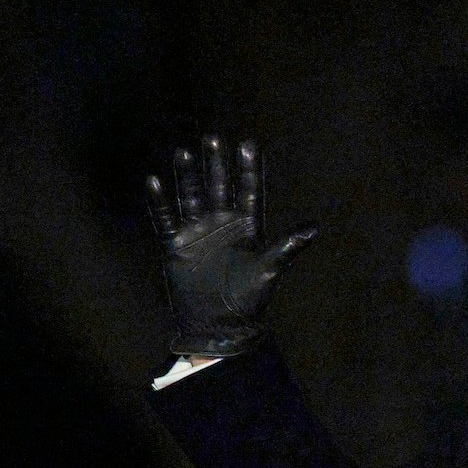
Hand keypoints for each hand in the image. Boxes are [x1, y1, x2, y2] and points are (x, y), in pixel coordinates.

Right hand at [146, 137, 316, 356]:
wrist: (219, 328)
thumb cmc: (249, 301)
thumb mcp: (268, 271)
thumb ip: (287, 247)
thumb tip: (314, 228)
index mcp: (247, 227)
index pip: (248, 190)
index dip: (248, 168)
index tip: (247, 143)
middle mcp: (221, 224)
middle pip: (219, 186)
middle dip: (216, 164)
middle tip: (213, 138)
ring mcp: (197, 233)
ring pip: (191, 197)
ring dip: (188, 176)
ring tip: (185, 152)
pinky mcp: (176, 246)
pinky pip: (166, 219)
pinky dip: (160, 202)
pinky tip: (154, 182)